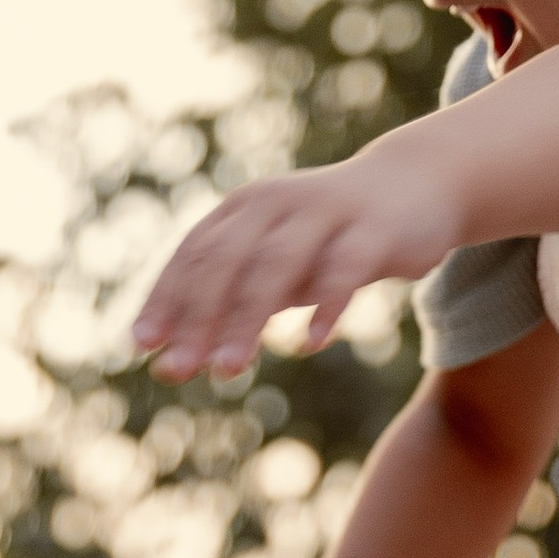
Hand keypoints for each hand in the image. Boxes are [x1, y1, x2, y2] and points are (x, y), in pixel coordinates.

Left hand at [134, 133, 462, 382]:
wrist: (416, 187)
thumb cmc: (332, 238)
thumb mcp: (278, 267)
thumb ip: (234, 305)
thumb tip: (173, 360)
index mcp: (245, 209)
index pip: (194, 254)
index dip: (166, 299)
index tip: (143, 347)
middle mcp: (277, 203)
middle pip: (225, 261)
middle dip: (197, 318)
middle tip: (179, 369)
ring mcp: (325, 212)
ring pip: (275, 265)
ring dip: (246, 320)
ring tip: (228, 370)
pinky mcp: (373, 229)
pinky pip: (344, 269)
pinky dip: (323, 307)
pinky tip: (308, 344)